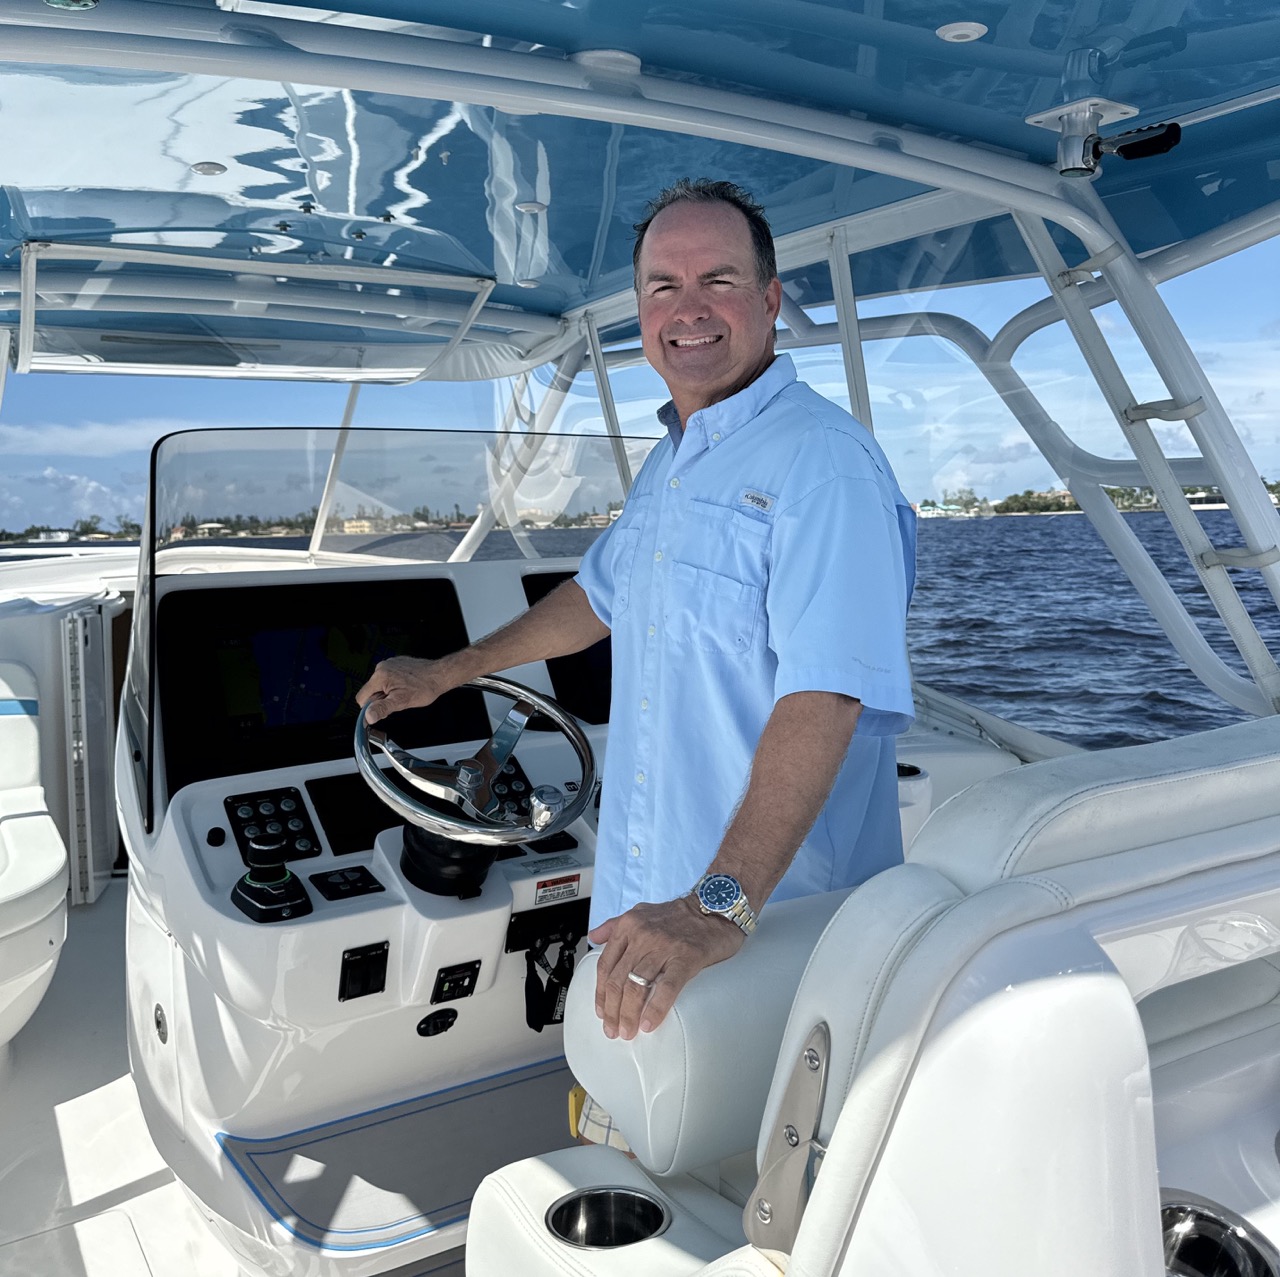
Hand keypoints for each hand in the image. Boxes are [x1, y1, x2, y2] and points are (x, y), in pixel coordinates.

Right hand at [355, 655, 459, 724]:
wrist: (440, 675)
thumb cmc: (424, 687)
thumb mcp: (401, 702)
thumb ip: (382, 708)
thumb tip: (368, 716)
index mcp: (380, 676)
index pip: (362, 697)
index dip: (370, 707)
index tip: (381, 710)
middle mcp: (382, 667)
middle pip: (371, 691)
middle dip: (382, 699)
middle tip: (398, 700)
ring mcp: (390, 664)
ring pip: (380, 685)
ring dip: (389, 692)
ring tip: (404, 692)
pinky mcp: (396, 663)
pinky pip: (388, 678)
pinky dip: (395, 685)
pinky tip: (406, 686)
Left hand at [589, 895, 744, 1039]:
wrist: (715, 908)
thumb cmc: (679, 915)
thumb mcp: (641, 912)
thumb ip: (614, 924)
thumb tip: (594, 936)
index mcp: (629, 925)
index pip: (605, 965)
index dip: (600, 993)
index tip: (602, 1011)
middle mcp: (642, 935)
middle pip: (618, 980)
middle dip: (612, 1010)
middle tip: (613, 1030)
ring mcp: (663, 946)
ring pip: (636, 986)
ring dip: (629, 1015)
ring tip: (628, 1031)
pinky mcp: (685, 958)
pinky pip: (666, 988)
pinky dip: (655, 1009)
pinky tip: (649, 1023)